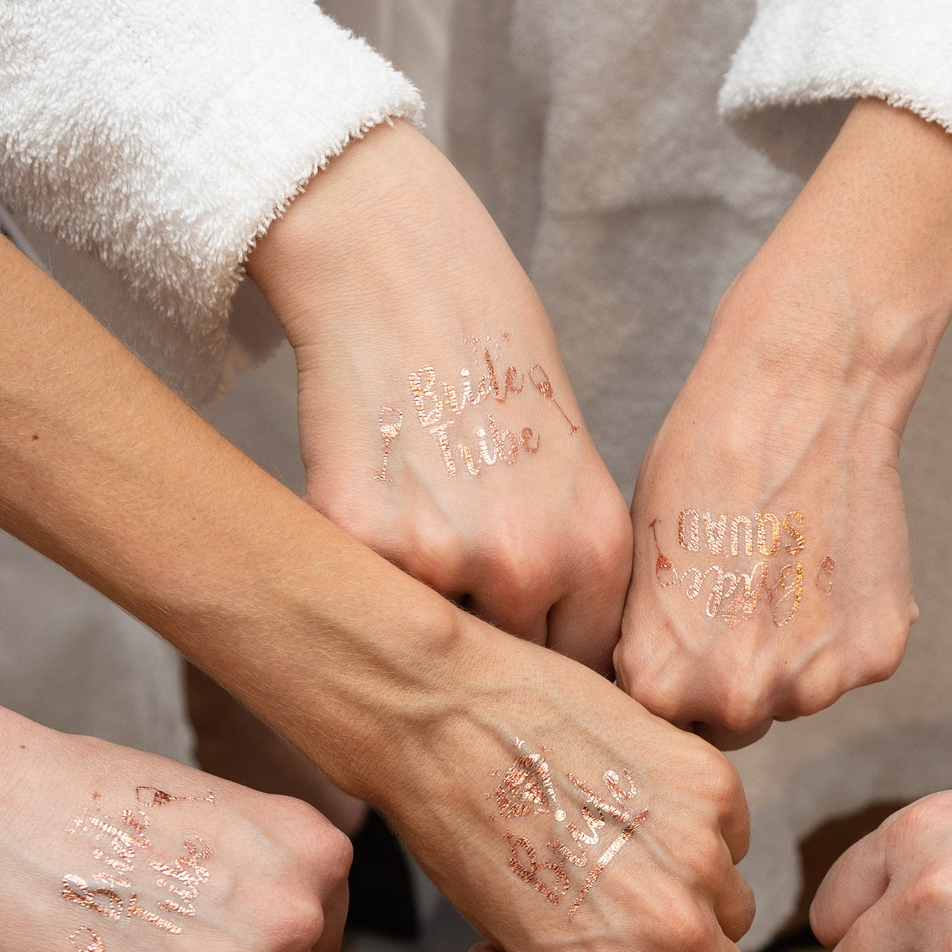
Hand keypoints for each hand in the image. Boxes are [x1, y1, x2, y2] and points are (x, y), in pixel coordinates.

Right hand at [0, 649, 351, 951]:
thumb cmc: (82, 794)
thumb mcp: (216, 810)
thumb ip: (267, 872)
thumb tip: (284, 934)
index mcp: (317, 854)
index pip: (314, 932)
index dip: (247, 928)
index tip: (193, 905)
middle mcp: (295, 917)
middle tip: (134, 918)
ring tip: (108, 939)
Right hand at [249, 121, 631, 667]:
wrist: (405, 277)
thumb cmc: (494, 363)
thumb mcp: (571, 471)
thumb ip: (569, 567)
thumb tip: (556, 666)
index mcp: (596, 553)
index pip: (579, 674)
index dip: (544, 673)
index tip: (521, 669)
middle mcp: (528, 567)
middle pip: (503, 672)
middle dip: (478, 652)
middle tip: (453, 612)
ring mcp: (441, 558)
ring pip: (426, 646)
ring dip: (414, 620)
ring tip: (407, 549)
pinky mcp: (359, 538)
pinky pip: (359, 598)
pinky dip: (355, 576)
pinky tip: (365, 515)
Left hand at [371, 618, 762, 951]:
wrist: (441, 719)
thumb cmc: (459, 837)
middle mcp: (672, 935)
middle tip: (653, 934)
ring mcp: (701, 856)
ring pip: (737, 908)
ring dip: (701, 897)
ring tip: (629, 858)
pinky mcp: (713, 785)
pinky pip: (733, 835)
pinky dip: (699, 830)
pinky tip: (635, 805)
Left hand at [619, 287, 917, 748]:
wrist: (800, 398)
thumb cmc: (702, 462)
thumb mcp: (638, 562)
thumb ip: (646, 644)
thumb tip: (651, 690)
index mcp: (661, 683)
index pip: (659, 723)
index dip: (670, 679)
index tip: (682, 639)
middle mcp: (738, 698)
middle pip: (731, 724)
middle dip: (729, 680)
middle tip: (737, 603)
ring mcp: (816, 682)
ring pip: (794, 696)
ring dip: (789, 656)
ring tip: (781, 571)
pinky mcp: (877, 655)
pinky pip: (848, 663)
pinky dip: (841, 630)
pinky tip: (826, 564)